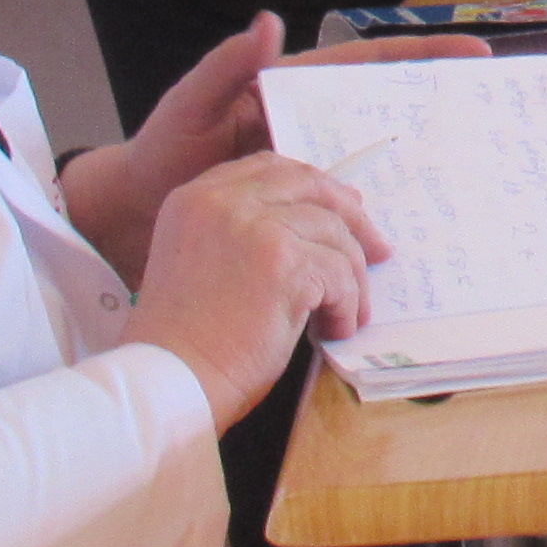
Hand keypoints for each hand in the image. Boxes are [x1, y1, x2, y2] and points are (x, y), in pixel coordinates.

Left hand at [60, 14, 486, 283]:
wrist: (131, 220)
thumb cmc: (158, 154)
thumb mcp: (188, 106)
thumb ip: (227, 66)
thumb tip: (269, 21)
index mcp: (289, 92)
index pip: (365, 66)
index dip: (419, 57)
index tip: (471, 53)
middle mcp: (308, 129)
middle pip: (383, 114)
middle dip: (435, 112)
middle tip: (488, 121)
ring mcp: (309, 173)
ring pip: (374, 167)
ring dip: (416, 175)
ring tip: (466, 184)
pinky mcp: (303, 215)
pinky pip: (349, 214)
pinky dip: (377, 223)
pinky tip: (406, 243)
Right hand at [118, 155, 388, 428]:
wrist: (170, 378)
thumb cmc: (185, 339)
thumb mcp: (200, 262)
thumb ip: (241, 233)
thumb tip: (313, 228)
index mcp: (197, 197)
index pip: (269, 168)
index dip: (313, 186)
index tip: (343, 209)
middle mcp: (224, 201)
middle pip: (310, 186)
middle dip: (351, 216)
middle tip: (375, 249)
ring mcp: (255, 227)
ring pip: (334, 234)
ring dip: (352, 277)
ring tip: (348, 312)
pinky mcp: (284, 263)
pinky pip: (339, 274)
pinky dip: (346, 305)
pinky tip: (335, 330)